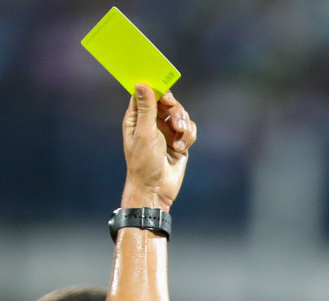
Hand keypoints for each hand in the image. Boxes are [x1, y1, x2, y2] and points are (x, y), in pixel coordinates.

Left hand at [122, 84, 195, 209]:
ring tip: (179, 142)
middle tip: (177, 124)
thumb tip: (141, 84)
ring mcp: (167, 131)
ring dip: (184, 126)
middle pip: (169, 102)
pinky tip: (181, 148)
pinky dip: (189, 137)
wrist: (156, 189)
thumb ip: (146, 108)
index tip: (167, 97)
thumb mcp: (144, 132)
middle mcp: (152, 121)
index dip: (157, 89)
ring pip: (182, 115)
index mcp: (138, 117)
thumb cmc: (144, 162)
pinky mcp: (180, 141)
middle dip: (176, 111)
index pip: (148, 94)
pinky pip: (190, 129)